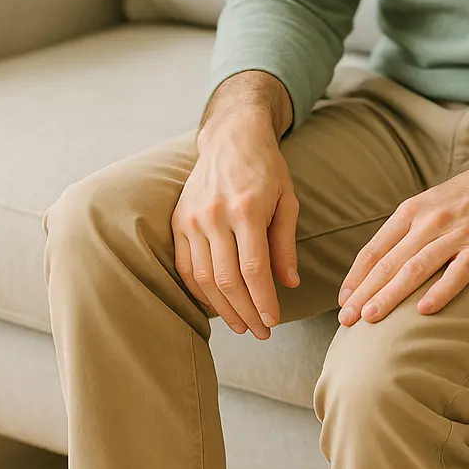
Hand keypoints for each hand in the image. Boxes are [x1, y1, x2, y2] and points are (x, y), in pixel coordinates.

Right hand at [172, 73, 298, 338]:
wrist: (230, 136)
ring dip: (223, 308)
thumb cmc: (266, 169)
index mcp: (245, 209)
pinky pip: (186, 266)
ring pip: (205, 278)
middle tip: (261, 332)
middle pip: (228, 279)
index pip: (254, 269)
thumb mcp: (287, 201)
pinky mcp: (179, 221)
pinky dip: (200, 291)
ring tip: (242, 325)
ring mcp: (193, 219)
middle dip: (246, 312)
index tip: (273, 322)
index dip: (263, 301)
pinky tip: (216, 306)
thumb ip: (285, 244)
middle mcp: (215, 216)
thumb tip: (289, 284)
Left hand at [338, 145, 468, 325]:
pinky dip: (440, 291)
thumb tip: (384, 261)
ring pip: (416, 268)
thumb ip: (409, 230)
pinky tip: (424, 311)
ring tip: (371, 318)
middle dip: (364, 293)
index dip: (356, 277)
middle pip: (389, 263)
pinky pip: (458, 271)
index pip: (375, 250)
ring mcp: (457, 233)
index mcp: (412, 212)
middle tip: (346, 319)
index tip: (342, 300)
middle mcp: (430, 221)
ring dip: (391, 295)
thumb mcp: (433, 203)